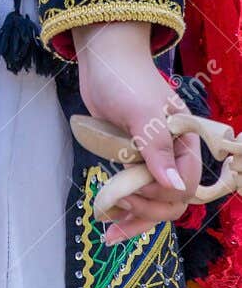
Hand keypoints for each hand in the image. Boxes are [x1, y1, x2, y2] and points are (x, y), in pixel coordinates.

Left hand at [73, 20, 201, 244]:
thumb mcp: (142, 112)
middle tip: (119, 202)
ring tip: (109, 229)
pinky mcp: (130, 158)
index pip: (185, 185)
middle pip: (172, 200)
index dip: (162, 195)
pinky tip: (109, 217)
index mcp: (186, 142)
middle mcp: (173, 153)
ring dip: (135, 218)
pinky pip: (135, 191)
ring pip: (153, 201)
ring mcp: (151, 158)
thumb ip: (157, 149)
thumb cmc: (125, 79)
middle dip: (148, 209)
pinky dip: (124, 207)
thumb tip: (174, 188)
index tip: (133, 186)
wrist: (101, 58)